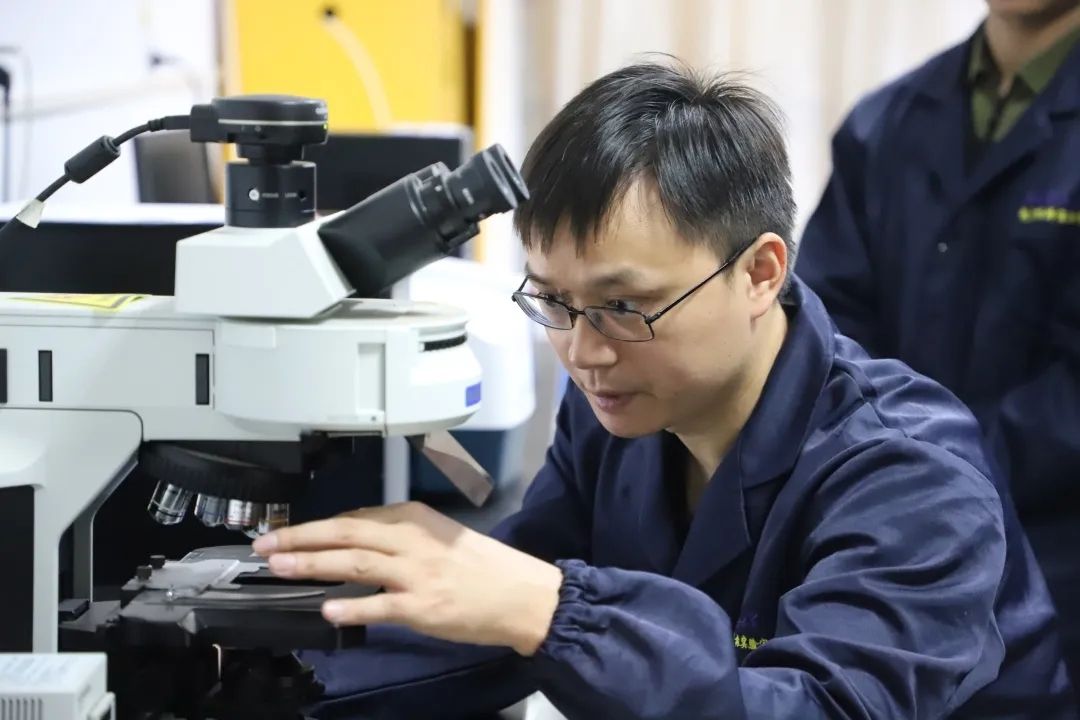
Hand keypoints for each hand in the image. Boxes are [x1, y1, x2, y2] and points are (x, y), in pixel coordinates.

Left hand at [252, 501, 562, 655]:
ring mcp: (416, 573)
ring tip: (281, 567)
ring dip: (313, 564)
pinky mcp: (423, 607)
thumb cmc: (482, 566)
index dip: (316, 526)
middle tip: (266, 544)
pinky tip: (327, 608)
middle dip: (302, 537)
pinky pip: (380, 606)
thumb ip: (399, 535)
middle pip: (346, 532)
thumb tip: (356, 540)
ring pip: (354, 562)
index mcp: (415, 518)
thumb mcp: (440, 536)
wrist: (522, 594)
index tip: (288, 534)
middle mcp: (411, 540)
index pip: (356, 517)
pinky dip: (352, 606)